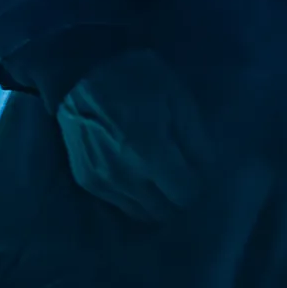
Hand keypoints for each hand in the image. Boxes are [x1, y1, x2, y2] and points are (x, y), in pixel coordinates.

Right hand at [55, 47, 212, 222]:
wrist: (81, 73)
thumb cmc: (137, 79)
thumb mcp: (178, 99)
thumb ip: (196, 140)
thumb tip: (206, 170)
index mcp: (151, 153)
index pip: (185, 194)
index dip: (198, 184)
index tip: (199, 170)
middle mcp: (125, 177)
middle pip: (165, 212)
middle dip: (179, 197)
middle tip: (183, 175)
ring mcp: (102, 182)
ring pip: (142, 214)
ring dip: (157, 201)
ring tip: (162, 177)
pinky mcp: (86, 181)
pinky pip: (120, 205)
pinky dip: (136, 197)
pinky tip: (139, 175)